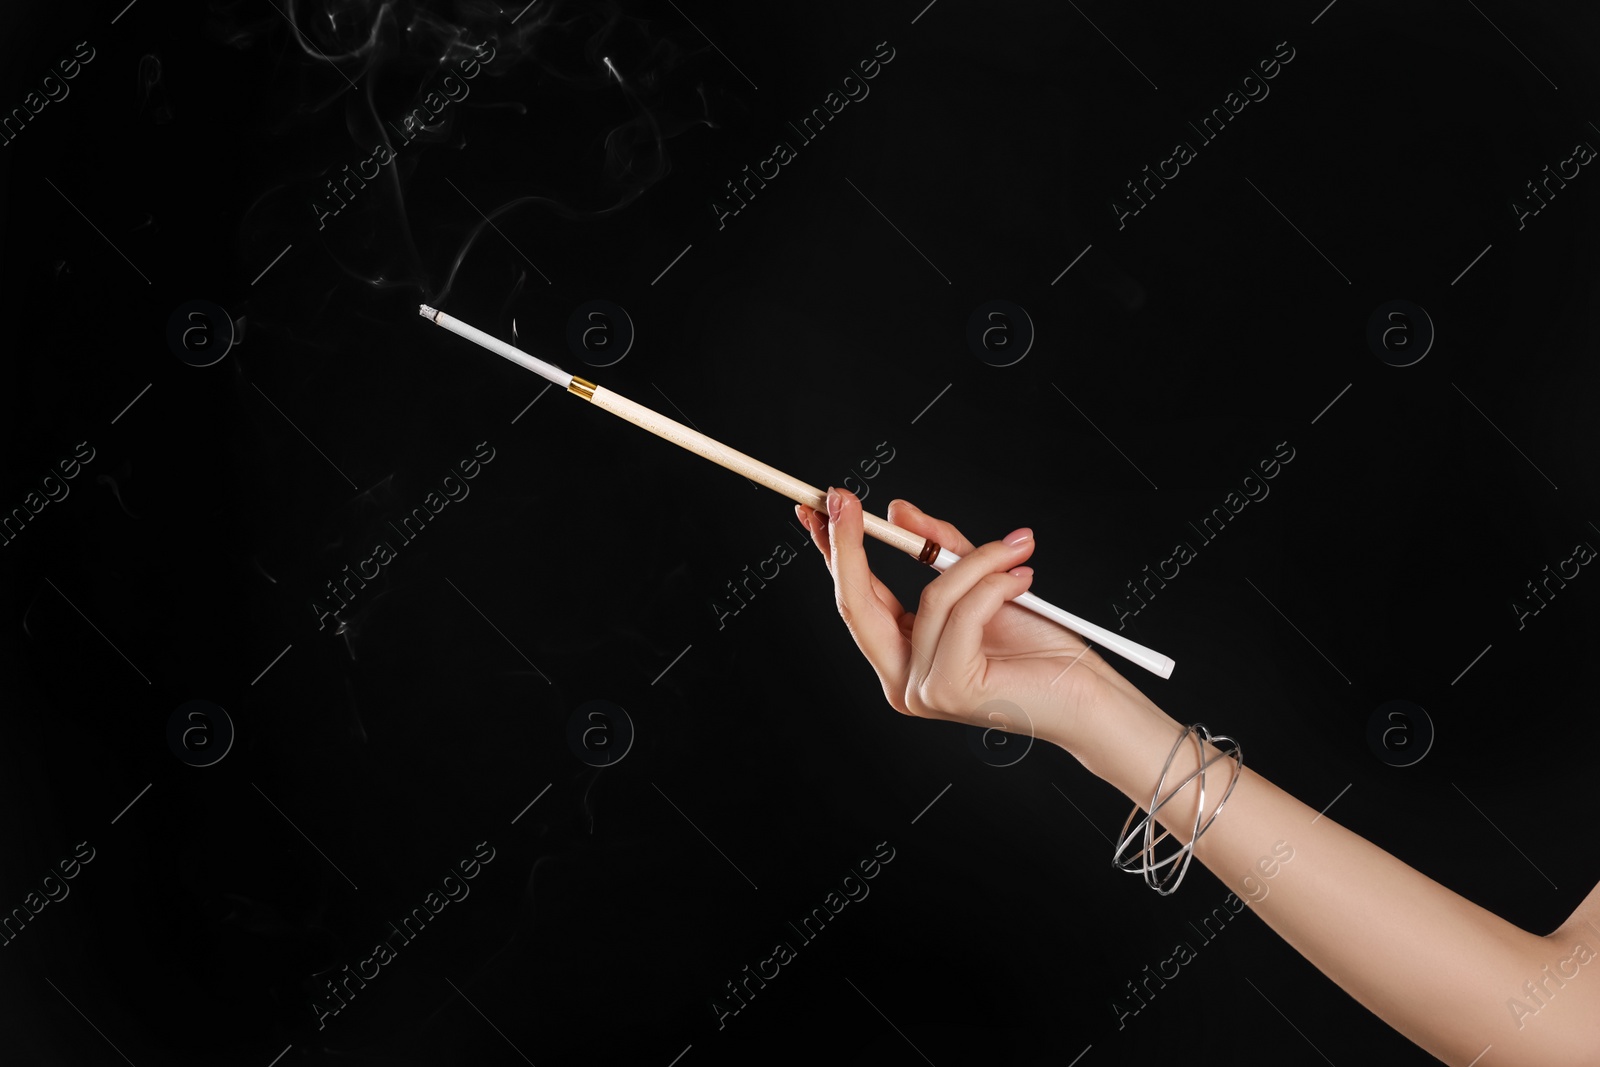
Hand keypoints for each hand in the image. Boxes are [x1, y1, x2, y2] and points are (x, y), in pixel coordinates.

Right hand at [795, 486, 1128, 752]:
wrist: (1090, 698)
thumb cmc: (1041, 652)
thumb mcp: (984, 587)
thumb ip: (942, 551)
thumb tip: (897, 513)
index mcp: (901, 658)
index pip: (854, 599)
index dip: (832, 551)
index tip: (823, 506)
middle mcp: (900, 680)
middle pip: (856, 603)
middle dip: (849, 545)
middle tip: (847, 498)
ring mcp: (921, 689)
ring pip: (932, 596)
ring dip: (977, 561)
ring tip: (1018, 549)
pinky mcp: (950, 687)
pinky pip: (964, 610)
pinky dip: (995, 582)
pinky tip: (1024, 577)